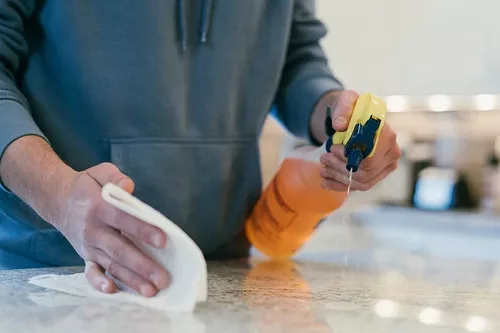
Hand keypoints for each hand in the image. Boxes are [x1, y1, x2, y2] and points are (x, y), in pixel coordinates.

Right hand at [54, 163, 168, 296]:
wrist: (57, 200)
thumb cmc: (87, 186)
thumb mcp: (100, 172)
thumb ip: (116, 177)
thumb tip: (128, 187)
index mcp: (98, 207)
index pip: (123, 219)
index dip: (143, 230)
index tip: (163, 241)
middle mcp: (92, 229)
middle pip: (120, 249)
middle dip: (142, 265)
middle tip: (163, 278)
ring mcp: (89, 245)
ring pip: (111, 264)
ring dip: (131, 279)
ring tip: (150, 291)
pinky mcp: (86, 255)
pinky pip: (91, 272)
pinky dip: (99, 282)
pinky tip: (113, 291)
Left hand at [319, 90, 401, 191]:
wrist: (354, 117)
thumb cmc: (353, 109)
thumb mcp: (347, 101)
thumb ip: (343, 110)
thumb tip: (339, 126)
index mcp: (388, 136)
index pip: (371, 158)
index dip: (350, 157)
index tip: (334, 148)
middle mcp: (391, 154)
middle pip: (366, 172)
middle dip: (340, 168)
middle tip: (323, 158)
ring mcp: (384, 167)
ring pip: (362, 182)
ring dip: (338, 177)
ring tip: (322, 168)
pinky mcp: (375, 176)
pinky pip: (358, 186)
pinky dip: (339, 186)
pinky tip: (325, 182)